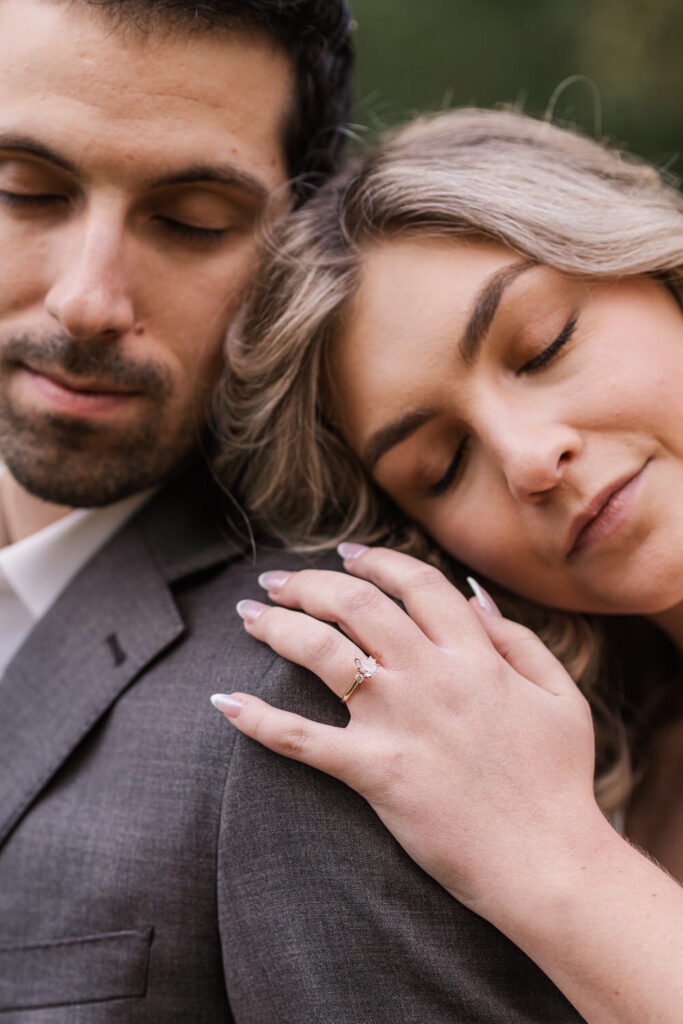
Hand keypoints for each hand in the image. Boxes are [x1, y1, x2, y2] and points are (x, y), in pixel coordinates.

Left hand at [213, 546, 605, 921]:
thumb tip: (473, 593)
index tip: (347, 554)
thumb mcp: (559, 694)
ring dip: (277, 627)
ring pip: (322, 653)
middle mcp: (431, 676)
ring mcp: (399, 722)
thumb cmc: (559, 780)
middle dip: (308, 583)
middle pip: (355, 603)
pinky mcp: (375, 772)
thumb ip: (516, 637)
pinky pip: (302, 740)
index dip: (376, 559)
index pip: (415, 582)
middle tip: (277, 581)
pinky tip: (225, 703)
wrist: (548, 862)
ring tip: (248, 616)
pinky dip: (258, 721)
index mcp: (475, 654)